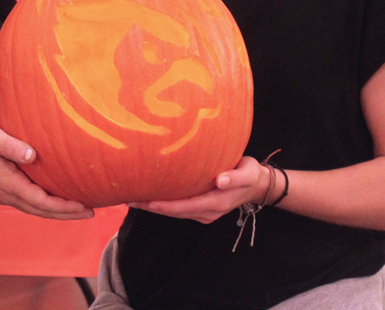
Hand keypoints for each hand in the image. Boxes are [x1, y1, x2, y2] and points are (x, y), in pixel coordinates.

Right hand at [0, 121, 92, 219]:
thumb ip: (12, 146)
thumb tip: (32, 155)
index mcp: (8, 184)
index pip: (41, 201)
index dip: (64, 206)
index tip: (84, 205)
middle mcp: (7, 195)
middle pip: (42, 211)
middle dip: (67, 214)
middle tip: (92, 213)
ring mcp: (5, 195)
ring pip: (37, 210)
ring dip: (59, 212)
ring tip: (81, 210)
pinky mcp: (4, 191)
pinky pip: (31, 204)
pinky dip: (47, 206)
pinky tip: (58, 200)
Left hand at [129, 156, 269, 223]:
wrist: (257, 185)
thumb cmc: (250, 174)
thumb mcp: (248, 173)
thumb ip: (235, 177)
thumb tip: (220, 180)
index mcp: (216, 203)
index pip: (184, 207)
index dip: (164, 205)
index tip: (146, 200)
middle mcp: (207, 212)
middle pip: (174, 212)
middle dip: (151, 206)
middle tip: (127, 198)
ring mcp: (203, 212)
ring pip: (174, 211)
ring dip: (153, 206)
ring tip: (131, 198)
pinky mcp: (200, 208)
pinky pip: (178, 208)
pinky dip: (162, 203)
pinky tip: (148, 196)